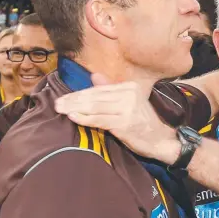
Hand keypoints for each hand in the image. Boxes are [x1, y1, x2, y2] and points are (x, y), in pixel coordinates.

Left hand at [55, 74, 180, 163]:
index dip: (79, 94)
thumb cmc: (143, 124)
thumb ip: (111, 90)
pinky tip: (73, 117)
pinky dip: (85, 118)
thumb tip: (94, 76)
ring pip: (95, 106)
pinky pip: (100, 119)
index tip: (63, 98)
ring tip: (61, 110)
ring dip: (75, 108)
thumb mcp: (128, 103)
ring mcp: (128, 108)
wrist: (161, 141)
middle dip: (73, 100)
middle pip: (95, 97)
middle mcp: (129, 94)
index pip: (98, 90)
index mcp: (129, 87)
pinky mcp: (125, 123)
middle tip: (57, 103)